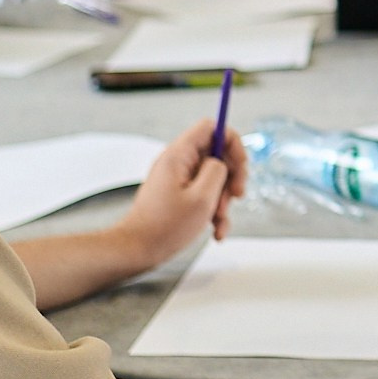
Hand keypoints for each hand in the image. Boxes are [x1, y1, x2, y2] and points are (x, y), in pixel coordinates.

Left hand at [118, 119, 248, 265]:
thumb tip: (222, 163)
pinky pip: (205, 195)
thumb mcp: (202, 197)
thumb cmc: (164, 226)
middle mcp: (178, 162)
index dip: (232, 143)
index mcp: (179, 155)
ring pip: (214, 178)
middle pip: (217, 154)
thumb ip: (217, 171)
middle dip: (232, 177)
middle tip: (236, 197)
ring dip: (223, 200)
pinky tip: (215, 231)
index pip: (212, 128)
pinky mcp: (179, 195)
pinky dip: (214, 211)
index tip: (240, 167)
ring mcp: (178, 179)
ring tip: (219, 221)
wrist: (138, 249)